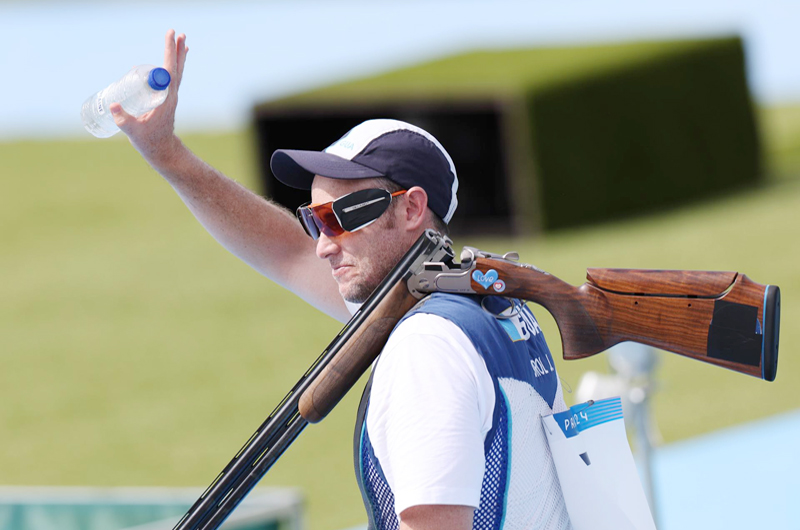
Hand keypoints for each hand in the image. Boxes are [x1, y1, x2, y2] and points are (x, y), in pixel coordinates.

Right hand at [110, 29, 187, 165]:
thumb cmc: (149, 142)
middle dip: (176, 51)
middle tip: (180, 33)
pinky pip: (172, 80)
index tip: (170, 40)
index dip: (169, 56)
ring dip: (178, 57)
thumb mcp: (133, 131)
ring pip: (176, 73)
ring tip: (182, 42)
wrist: (162, 151)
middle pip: (175, 69)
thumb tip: (113, 105)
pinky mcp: (167, 100)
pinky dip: (173, 68)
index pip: (168, 73)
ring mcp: (170, 97)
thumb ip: (122, 119)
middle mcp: (171, 96)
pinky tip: (170, 62)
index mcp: (165, 99)